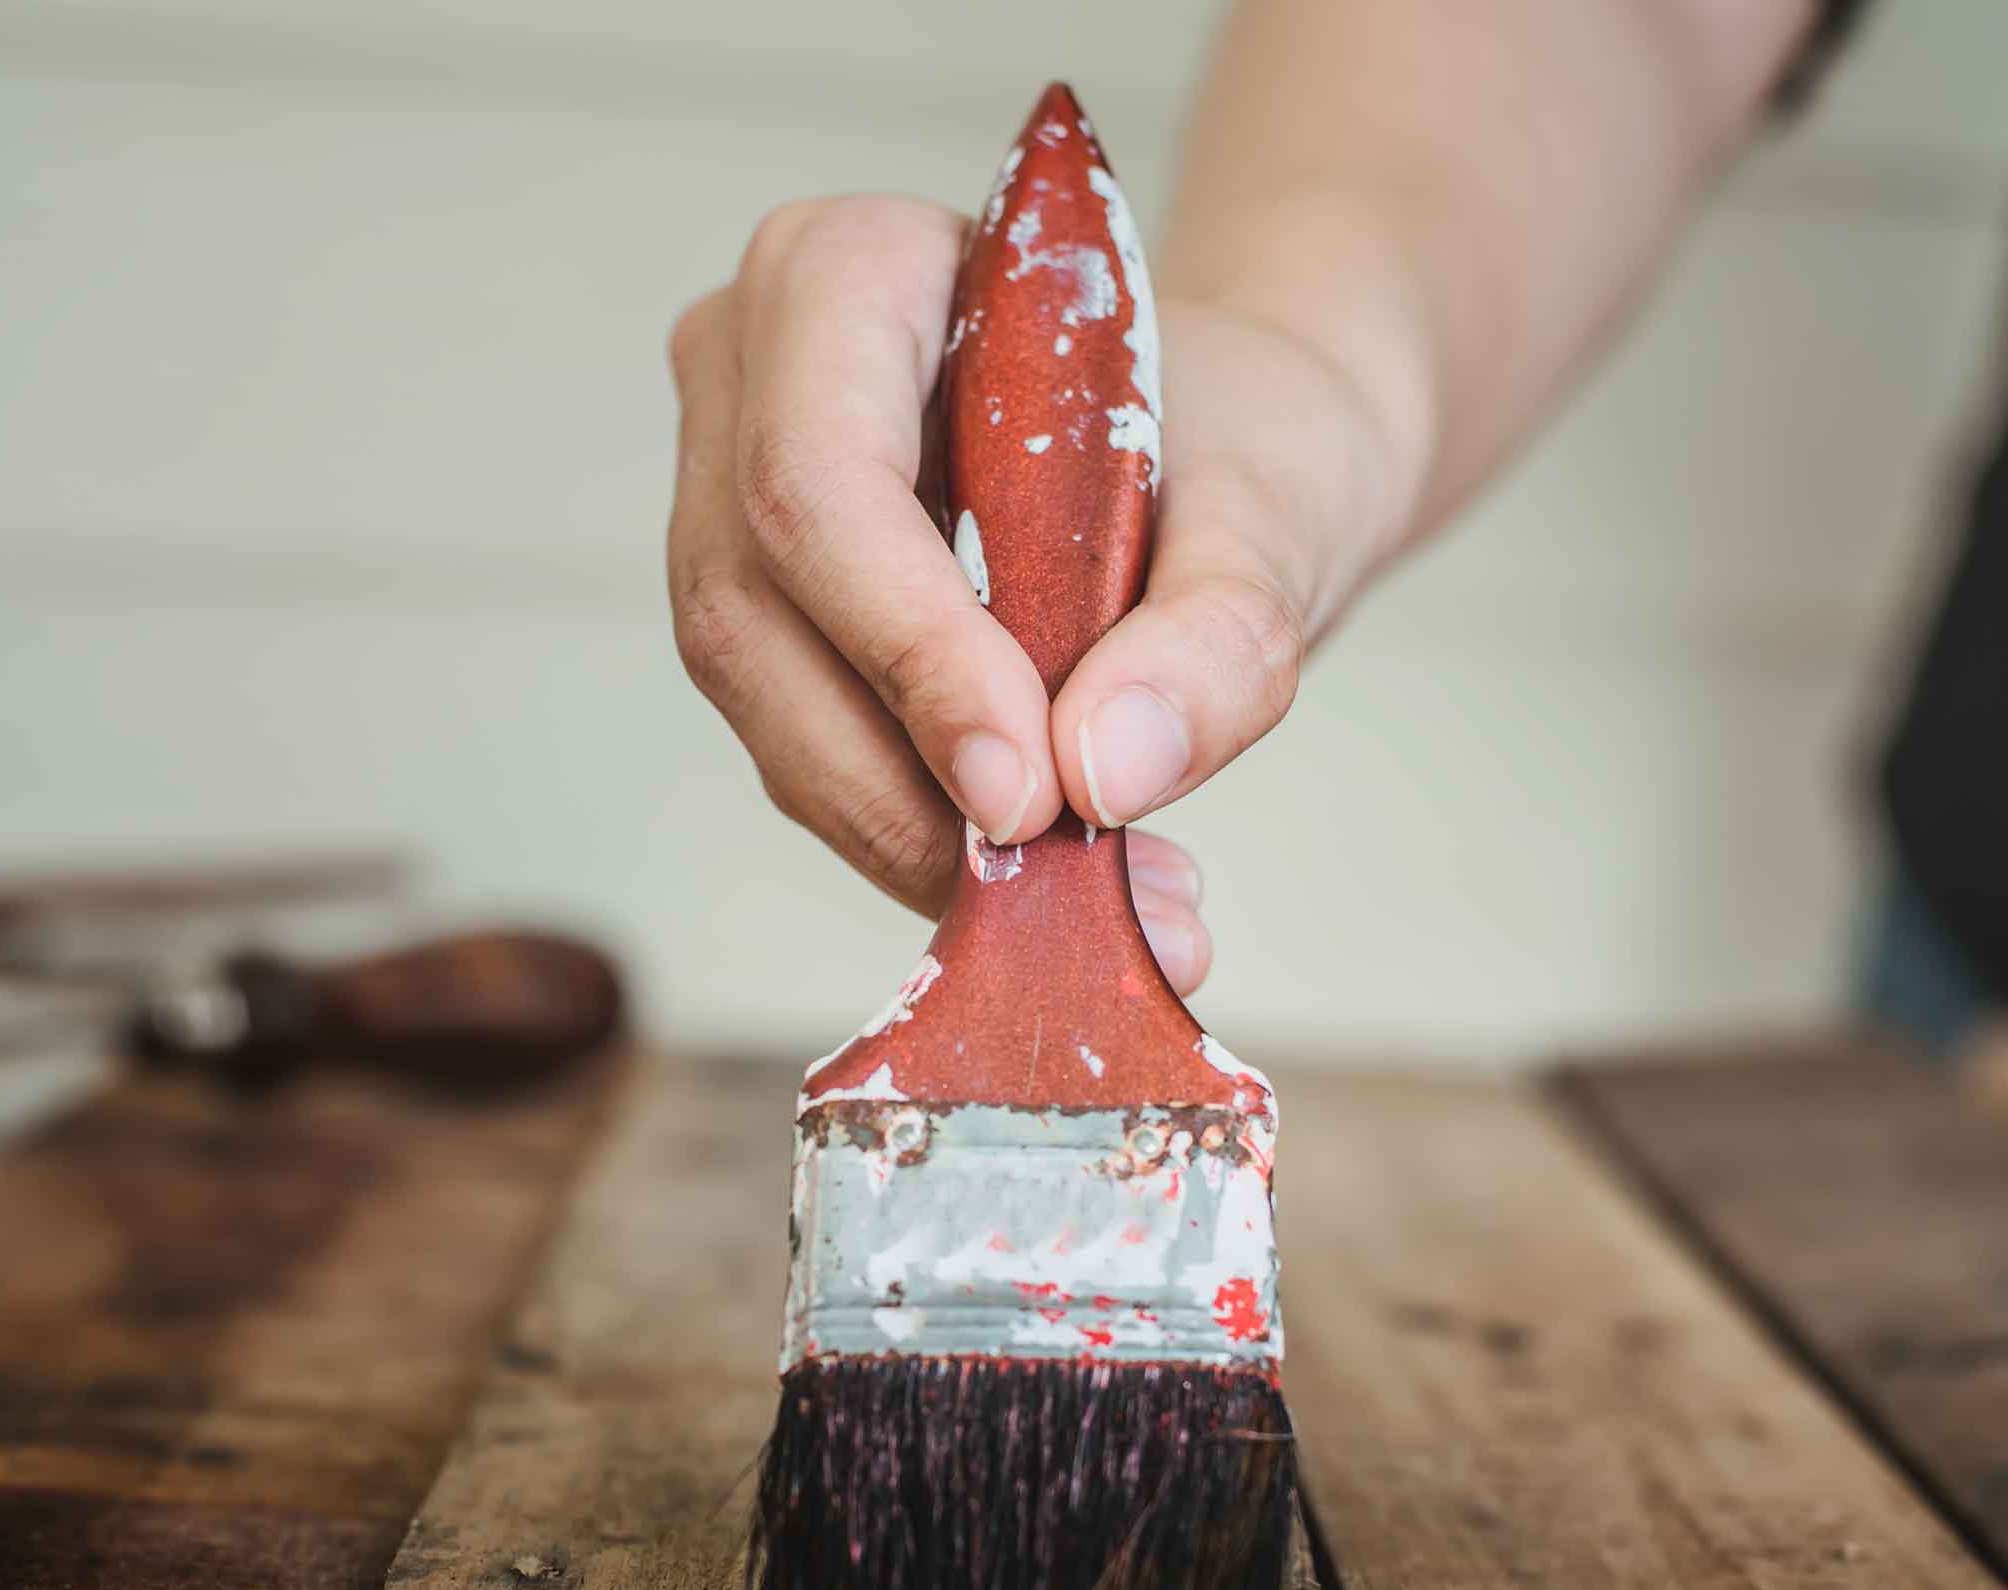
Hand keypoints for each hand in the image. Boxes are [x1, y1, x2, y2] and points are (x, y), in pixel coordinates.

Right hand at [667, 195, 1406, 995]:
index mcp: (848, 269)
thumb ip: (1217, 634)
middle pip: (753, 611)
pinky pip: (799, 742)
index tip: (1028, 793)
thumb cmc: (1246, 431)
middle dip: (899, 780)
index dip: (906, 649)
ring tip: (1077, 903)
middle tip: (1059, 889)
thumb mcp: (1281, 510)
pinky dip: (914, 829)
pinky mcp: (761, 607)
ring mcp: (726, 490)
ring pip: (761, 700)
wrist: (1240, 448)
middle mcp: (747, 371)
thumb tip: (1104, 774)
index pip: (818, 475)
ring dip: (905, 829)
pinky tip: (1037, 877)